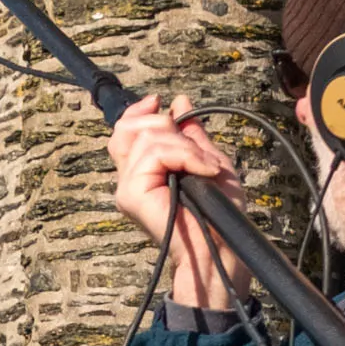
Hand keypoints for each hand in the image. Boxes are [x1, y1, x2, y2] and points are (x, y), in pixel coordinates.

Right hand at [108, 96, 245, 308]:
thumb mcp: (208, 160)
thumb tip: (178, 101)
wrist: (219, 244)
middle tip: (198, 153)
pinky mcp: (131, 194)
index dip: (139, 111)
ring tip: (207, 168)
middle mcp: (130, 178)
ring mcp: (128, 187)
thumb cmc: (218, 213)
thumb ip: (190, 134)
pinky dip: (185, 155)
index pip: (125, 130)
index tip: (160, 101)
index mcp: (144, 171)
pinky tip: (203, 171)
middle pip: (130, 128)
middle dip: (168, 127)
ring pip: (147, 137)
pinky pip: (154, 153)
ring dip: (186, 147)